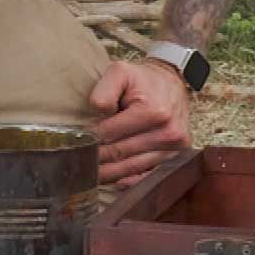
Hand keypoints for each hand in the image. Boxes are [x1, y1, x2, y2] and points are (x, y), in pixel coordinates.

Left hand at [89, 59, 191, 187]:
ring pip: (132, 168)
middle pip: (120, 154)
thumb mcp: (120, 72)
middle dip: (96, 159)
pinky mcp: (177, 156)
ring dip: (109, 173)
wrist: (172, 84)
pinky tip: (115, 182)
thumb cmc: (142, 80)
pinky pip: (149, 176)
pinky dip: (130, 181)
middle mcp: (167, 132)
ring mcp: (174, 147)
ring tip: (90, 174)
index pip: (110, 134)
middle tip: (78, 163)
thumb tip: (99, 115)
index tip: (77, 143)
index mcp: (153, 111)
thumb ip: (104, 91)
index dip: (91, 139)